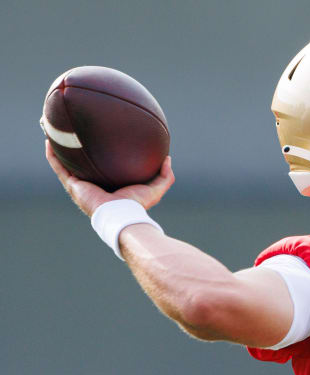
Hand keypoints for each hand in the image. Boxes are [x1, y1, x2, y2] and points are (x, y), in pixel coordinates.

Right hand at [45, 139, 174, 216]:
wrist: (122, 215)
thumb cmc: (138, 205)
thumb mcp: (156, 188)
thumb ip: (164, 175)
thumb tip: (167, 158)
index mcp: (109, 185)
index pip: (102, 169)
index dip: (99, 158)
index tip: (100, 142)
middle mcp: (93, 185)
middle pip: (82, 165)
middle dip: (77, 152)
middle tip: (75, 134)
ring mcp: (81, 186)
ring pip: (66, 164)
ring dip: (59, 149)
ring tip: (55, 132)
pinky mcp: (73, 186)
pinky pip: (59, 168)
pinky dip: (52, 155)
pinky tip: (49, 141)